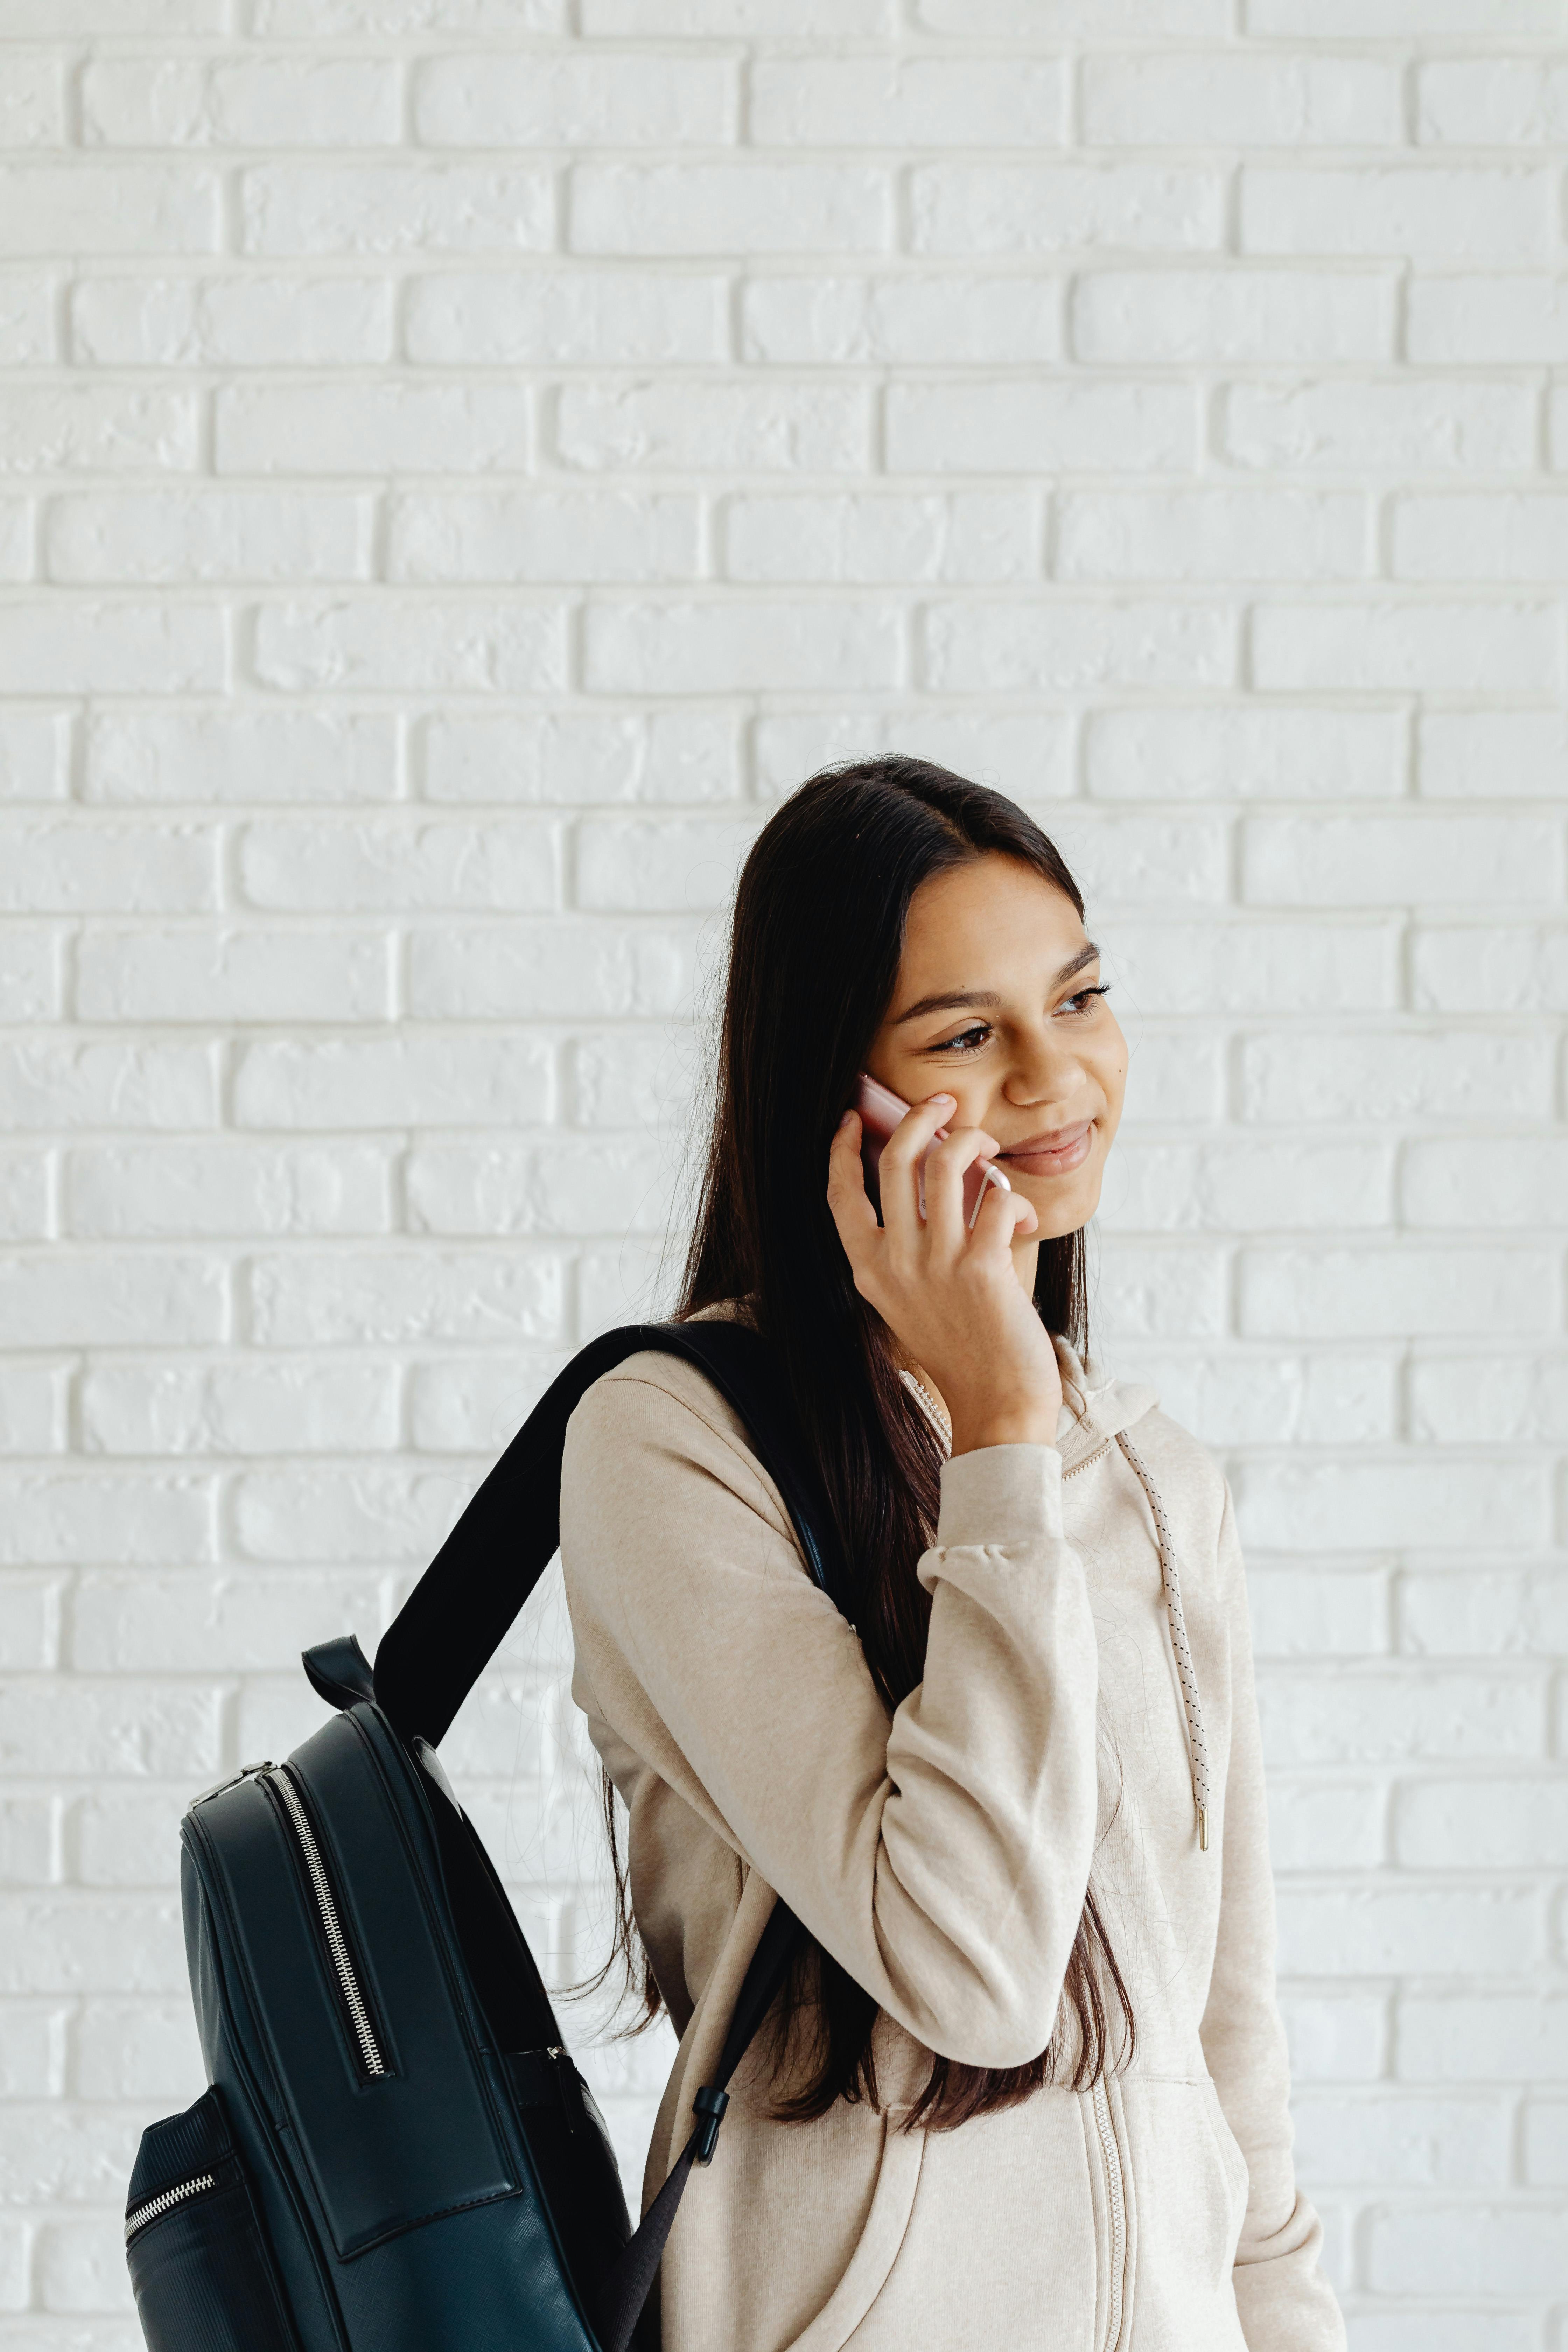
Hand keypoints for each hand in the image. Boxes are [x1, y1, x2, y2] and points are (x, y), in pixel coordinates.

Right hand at [827, 1097, 1063, 1455]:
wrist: (995, 1403)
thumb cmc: (961, 1349)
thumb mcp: (911, 1299)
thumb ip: (908, 1247)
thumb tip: (934, 1177)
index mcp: (869, 1269)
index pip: (839, 1193)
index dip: (842, 1147)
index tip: (854, 1117)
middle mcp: (894, 1261)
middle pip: (895, 1158)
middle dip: (919, 1115)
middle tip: (943, 1102)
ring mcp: (936, 1263)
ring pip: (946, 1163)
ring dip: (972, 1141)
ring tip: (987, 1147)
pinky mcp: (982, 1268)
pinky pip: (998, 1200)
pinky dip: (1015, 1198)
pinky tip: (1025, 1216)